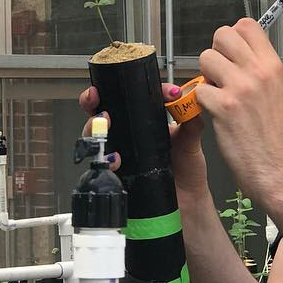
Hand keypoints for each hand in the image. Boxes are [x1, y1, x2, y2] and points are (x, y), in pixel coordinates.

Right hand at [77, 85, 207, 191]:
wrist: (187, 201)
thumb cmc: (187, 170)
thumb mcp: (191, 140)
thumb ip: (190, 121)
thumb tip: (188, 100)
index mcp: (141, 121)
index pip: (125, 97)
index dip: (121, 86)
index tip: (124, 81)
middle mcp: (126, 135)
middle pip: (99, 112)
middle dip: (92, 101)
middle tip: (95, 97)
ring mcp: (119, 153)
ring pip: (94, 136)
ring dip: (93, 127)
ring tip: (104, 123)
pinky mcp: (116, 174)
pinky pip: (101, 165)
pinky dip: (104, 160)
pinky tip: (114, 159)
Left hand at [195, 18, 282, 197]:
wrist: (273, 165)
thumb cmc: (269, 130)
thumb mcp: (272, 88)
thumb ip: (255, 66)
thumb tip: (232, 48)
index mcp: (271, 64)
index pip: (246, 25)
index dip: (232, 36)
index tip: (230, 55)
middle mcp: (258, 71)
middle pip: (222, 35)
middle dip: (214, 53)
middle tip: (220, 75)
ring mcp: (241, 88)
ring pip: (206, 58)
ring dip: (205, 77)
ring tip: (217, 94)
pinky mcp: (224, 107)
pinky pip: (199, 89)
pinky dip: (202, 101)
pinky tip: (214, 113)